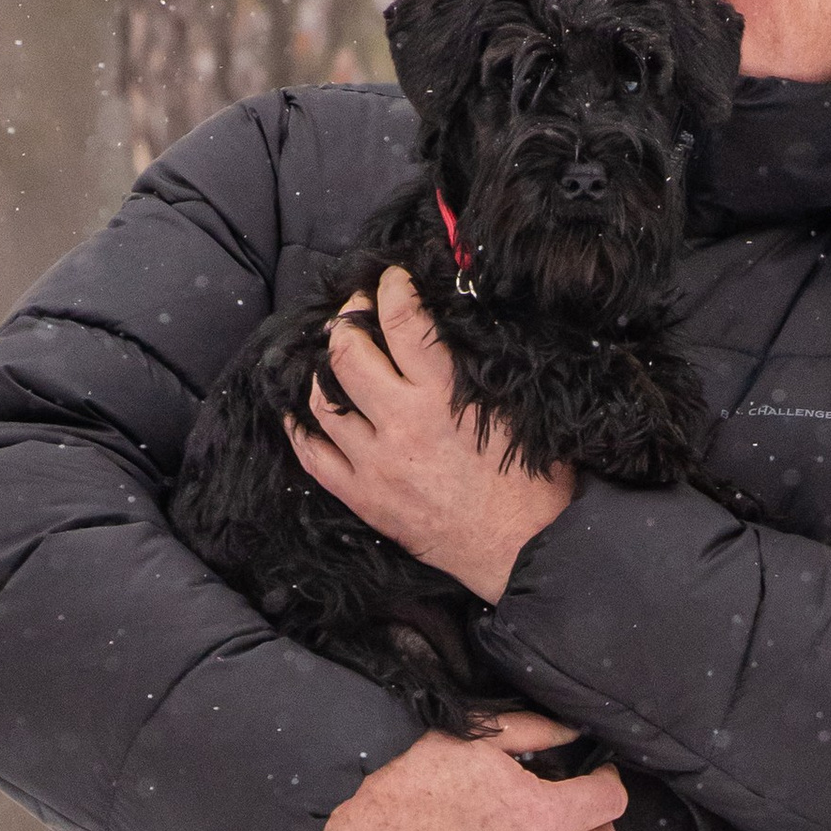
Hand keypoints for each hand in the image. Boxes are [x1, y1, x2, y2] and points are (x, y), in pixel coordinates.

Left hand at [287, 265, 575, 601]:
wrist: (520, 550)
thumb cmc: (530, 482)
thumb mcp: (512, 410)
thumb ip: (474, 369)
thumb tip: (447, 328)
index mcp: (443, 395)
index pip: (403, 322)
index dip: (391, 290)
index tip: (390, 280)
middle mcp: (401, 423)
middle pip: (347, 354)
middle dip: (346, 322)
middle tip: (355, 313)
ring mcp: (375, 462)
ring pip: (321, 402)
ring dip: (321, 371)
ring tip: (331, 360)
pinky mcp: (363, 497)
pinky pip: (313, 456)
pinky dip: (300, 429)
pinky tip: (301, 413)